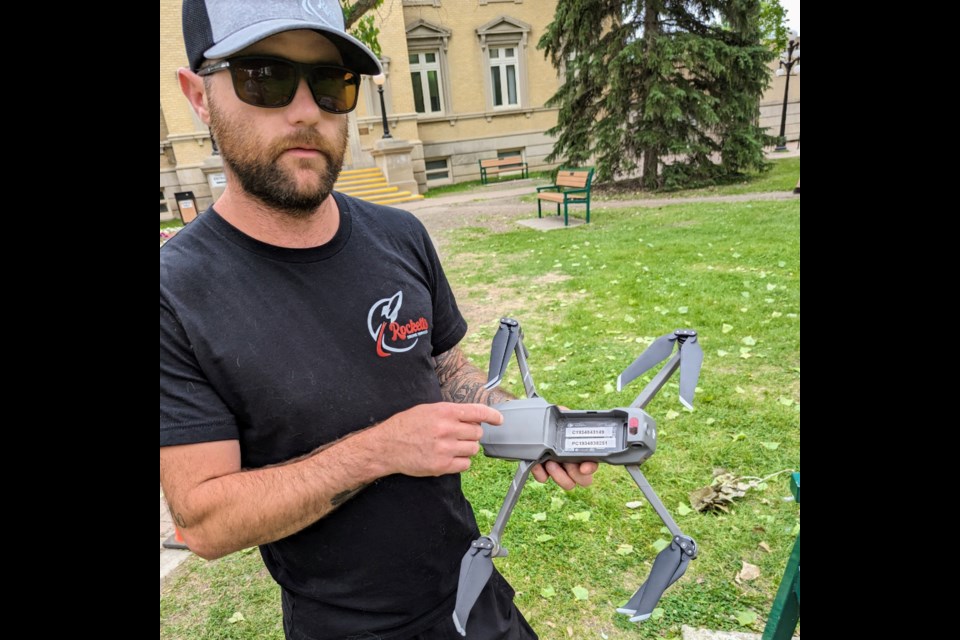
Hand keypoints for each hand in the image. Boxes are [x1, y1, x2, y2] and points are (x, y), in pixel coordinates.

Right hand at [375, 402, 501, 476]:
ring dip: (466, 448)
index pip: (477, 411)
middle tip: (458, 435)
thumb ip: (451, 412)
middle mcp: (447, 429)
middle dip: (472, 434)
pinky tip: (449, 457)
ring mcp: (445, 449)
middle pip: (477, 433)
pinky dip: (461, 462)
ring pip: (473, 449)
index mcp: (444, 411)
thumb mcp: (428, 410)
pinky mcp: (441, 466)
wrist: (387, 446)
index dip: (492, 415)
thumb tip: (473, 418)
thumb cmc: (407, 425)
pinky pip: (465, 465)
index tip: (499, 420)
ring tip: (451, 446)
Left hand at [530, 405, 597, 489]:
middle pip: (584, 480)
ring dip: (560, 476)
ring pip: (568, 484)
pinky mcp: (543, 472)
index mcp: (581, 450)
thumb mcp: (560, 415)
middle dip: (576, 474)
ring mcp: (559, 469)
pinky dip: (541, 474)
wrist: (529, 425)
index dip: (590, 468)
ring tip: (550, 463)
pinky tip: (537, 464)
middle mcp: (573, 462)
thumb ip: (567, 414)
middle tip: (566, 463)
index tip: (584, 467)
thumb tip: (566, 413)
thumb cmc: (549, 421)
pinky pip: (544, 479)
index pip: (593, 464)